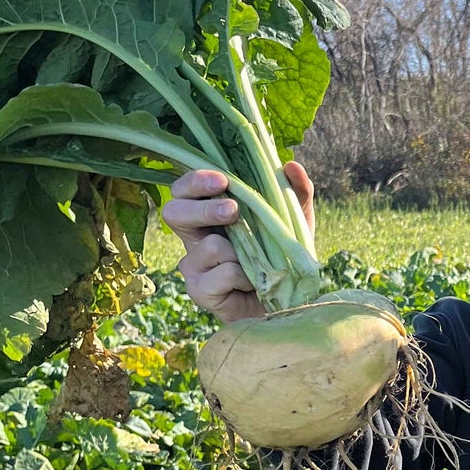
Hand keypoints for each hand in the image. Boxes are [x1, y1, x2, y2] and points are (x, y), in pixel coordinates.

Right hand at [161, 162, 315, 323]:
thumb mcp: (294, 224)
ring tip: (258, 263)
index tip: (222, 180)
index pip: (184, 190)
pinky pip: (221, 275)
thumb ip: (295, 193)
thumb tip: (291, 165)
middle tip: (232, 211)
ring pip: (208, 247)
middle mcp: (194, 238)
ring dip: (241, 253)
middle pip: (173, 212)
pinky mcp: (200, 291)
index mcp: (208, 215)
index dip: (195, 181)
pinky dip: (244, 277)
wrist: (285, 305)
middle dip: (203, 209)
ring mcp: (194, 266)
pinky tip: (254, 283)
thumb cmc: (282, 260)